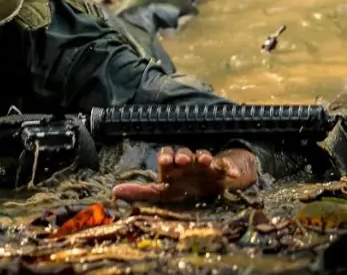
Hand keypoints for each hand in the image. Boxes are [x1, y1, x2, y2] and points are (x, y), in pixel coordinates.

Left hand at [112, 147, 256, 203]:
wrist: (214, 182)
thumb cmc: (185, 187)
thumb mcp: (164, 193)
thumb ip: (142, 193)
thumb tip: (114, 192)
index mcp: (173, 167)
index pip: (166, 156)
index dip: (165, 157)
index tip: (165, 161)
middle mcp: (189, 162)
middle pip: (185, 153)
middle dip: (184, 154)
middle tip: (184, 159)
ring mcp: (206, 164)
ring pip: (205, 156)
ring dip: (205, 156)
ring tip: (206, 159)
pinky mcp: (224, 169)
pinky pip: (227, 166)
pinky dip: (230, 168)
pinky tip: (232, 173)